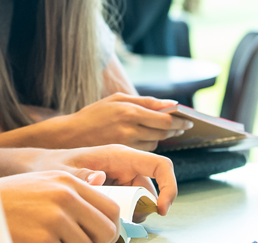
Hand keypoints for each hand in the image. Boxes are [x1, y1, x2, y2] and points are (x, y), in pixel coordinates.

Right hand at [0, 171, 118, 242]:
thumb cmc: (12, 199)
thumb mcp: (44, 184)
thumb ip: (75, 192)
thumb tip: (106, 204)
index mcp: (69, 182)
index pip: (111, 208)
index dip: (111, 227)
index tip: (103, 237)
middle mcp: (65, 196)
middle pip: (106, 230)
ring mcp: (54, 218)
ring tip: (55, 240)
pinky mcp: (43, 238)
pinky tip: (40, 241)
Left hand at [27, 144, 177, 219]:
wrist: (37, 167)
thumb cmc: (50, 165)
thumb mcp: (62, 173)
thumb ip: (80, 175)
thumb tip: (100, 178)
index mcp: (119, 154)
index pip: (159, 165)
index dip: (169, 187)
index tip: (161, 210)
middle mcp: (124, 164)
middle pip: (151, 187)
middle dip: (145, 208)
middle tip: (124, 223)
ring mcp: (120, 175)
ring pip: (140, 198)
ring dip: (132, 213)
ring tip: (110, 222)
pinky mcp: (114, 186)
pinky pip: (128, 201)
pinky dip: (123, 213)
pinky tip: (105, 218)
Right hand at [47, 93, 191, 150]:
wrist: (68, 136)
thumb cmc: (94, 114)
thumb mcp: (117, 100)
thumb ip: (146, 101)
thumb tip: (172, 105)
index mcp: (129, 111)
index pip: (165, 120)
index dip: (180, 121)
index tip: (189, 121)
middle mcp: (129, 129)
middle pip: (163, 133)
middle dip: (174, 129)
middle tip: (181, 127)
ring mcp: (126, 144)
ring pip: (155, 143)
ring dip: (160, 137)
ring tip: (157, 130)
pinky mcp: (122, 156)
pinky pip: (144, 152)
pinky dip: (147, 145)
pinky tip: (142, 139)